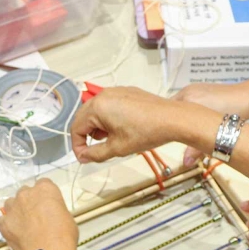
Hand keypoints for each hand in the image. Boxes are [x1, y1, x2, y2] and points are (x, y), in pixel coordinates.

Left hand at [0, 179, 77, 249]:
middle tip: (36, 216)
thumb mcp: (67, 216)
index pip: (43, 184)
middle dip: (29, 201)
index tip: (48, 205)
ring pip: (11, 204)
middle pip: (25, 192)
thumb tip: (50, 214)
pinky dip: (8, 225)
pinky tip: (16, 234)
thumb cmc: (64, 234)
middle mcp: (26, 194)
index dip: (45, 195)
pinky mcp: (3, 222)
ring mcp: (12, 207)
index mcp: (45, 189)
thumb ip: (55, 208)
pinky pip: (3, 220)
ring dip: (16, 211)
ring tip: (24, 225)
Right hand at [72, 87, 214, 163]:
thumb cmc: (148, 131)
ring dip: (98, 127)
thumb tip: (84, 157)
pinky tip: (120, 129)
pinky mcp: (127, 92)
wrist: (172, 119)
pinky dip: (108, 118)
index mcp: (97, 107)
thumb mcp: (117, 148)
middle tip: (94, 151)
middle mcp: (104, 95)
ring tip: (111, 140)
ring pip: (96, 111)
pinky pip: (109, 105)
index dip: (77, 146)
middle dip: (86, 136)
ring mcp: (116, 91)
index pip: (76, 128)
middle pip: (84, 118)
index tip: (83, 157)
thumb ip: (95, 154)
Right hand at [173, 79, 248, 167]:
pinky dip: (190, 110)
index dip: (167, 126)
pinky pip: (189, 101)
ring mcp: (194, 88)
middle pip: (174, 110)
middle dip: (176, 123)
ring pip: (181, 106)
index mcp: (188, 99)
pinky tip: (197, 119)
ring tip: (189, 129)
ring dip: (183, 117)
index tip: (170, 137)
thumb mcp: (215, 132)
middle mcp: (188, 91)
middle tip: (180, 136)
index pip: (168, 114)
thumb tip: (185, 164)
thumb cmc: (233, 113)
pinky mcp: (200, 88)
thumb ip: (197, 148)